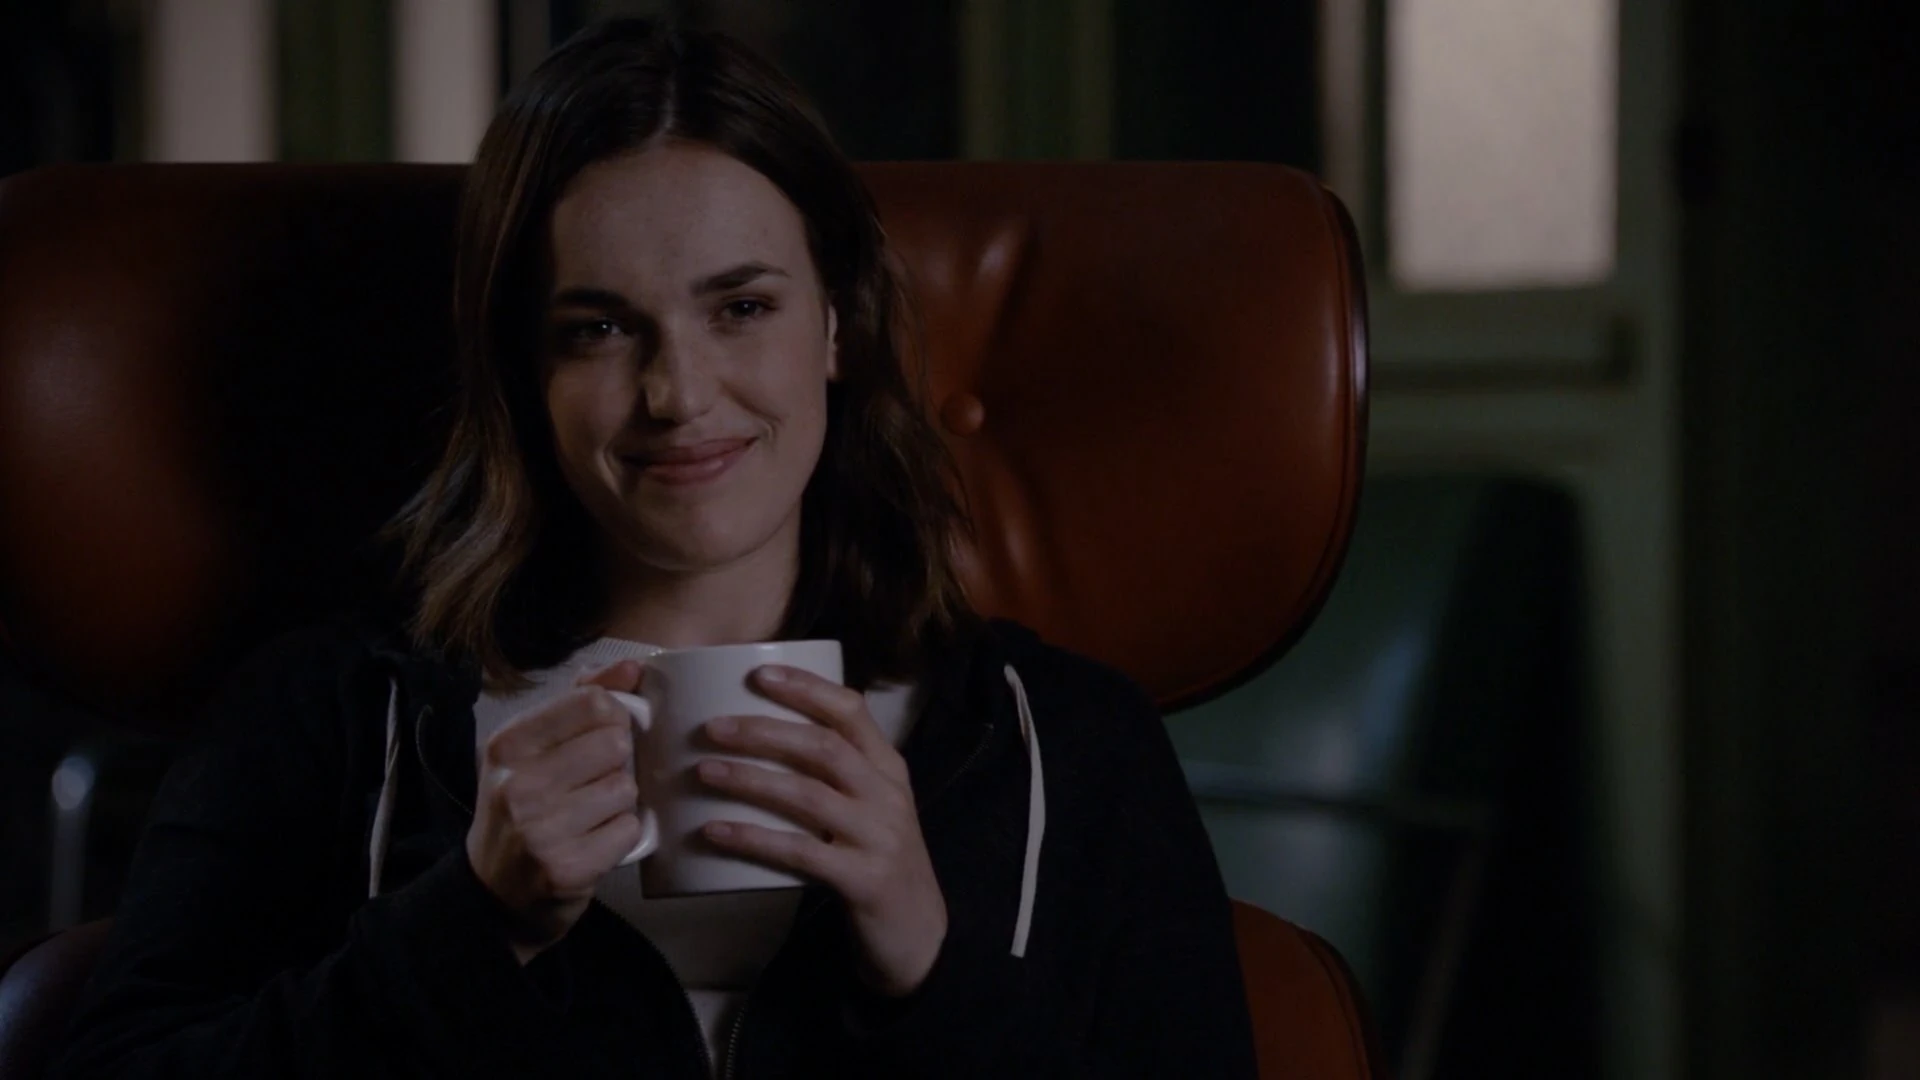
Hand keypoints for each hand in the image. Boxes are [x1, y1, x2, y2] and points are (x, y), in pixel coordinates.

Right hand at [466, 659, 646, 963]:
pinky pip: (630, 829)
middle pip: (616, 744)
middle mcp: (518, 784)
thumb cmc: (524, 809)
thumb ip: (581, 700)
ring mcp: (540, 830)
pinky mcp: (567, 868)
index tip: (600, 738)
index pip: (592, 702)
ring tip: (591, 815)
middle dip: (617, 763)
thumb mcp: (532, 749)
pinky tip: (595, 842)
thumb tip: (633, 667)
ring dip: (620, 803)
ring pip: (626, 788)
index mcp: (508, 744)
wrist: (495, 893)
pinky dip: (622, 836)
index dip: (612, 718)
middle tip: (594, 783)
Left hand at [696, 665, 946, 996]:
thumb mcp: (870, 807)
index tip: (758, 674)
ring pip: (809, 795)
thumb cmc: (876, 860)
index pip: (851, 711)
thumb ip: (832, 775)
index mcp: (888, 768)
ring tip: (703, 771)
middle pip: (824, 747)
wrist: (918, 935)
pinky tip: (715, 831)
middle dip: (764, 731)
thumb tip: (756, 736)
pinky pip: (801, 852)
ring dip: (751, 778)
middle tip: (711, 727)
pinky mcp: (864, 880)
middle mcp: (888, 795)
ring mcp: (879, 838)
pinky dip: (754, 838)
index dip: (805, 688)